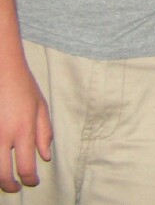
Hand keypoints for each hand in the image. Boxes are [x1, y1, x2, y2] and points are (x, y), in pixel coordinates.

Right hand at [0, 63, 51, 192]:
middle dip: (10, 186)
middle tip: (16, 188)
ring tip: (5, 179)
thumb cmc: (23, 87)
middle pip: (3, 175)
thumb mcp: (41, 107)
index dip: (29, 180)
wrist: (1, 69)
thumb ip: (45, 133)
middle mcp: (3, 136)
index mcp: (23, 130)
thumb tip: (46, 157)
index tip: (32, 182)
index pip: (25, 167)